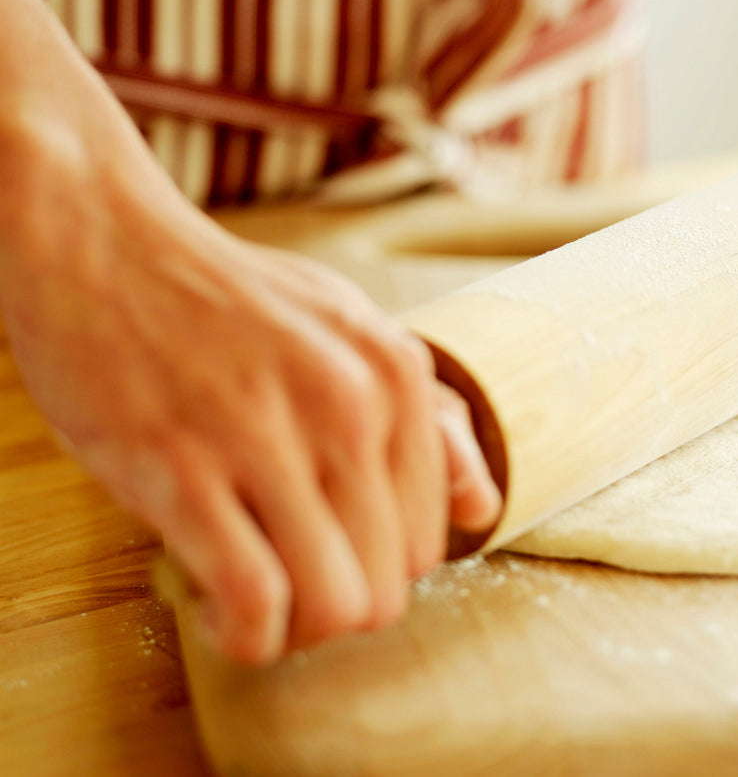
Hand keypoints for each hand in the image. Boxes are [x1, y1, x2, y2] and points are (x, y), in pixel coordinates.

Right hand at [2, 180, 500, 664]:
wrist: (108, 248)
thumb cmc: (232, 300)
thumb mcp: (351, 330)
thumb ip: (427, 419)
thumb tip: (480, 508)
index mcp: (394, 372)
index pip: (431, 536)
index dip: (381, 566)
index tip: (329, 549)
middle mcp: (348, 405)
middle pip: (389, 582)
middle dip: (340, 606)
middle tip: (288, 576)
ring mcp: (268, 437)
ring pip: (334, 605)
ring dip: (295, 631)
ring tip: (255, 595)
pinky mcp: (184, 472)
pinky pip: (254, 604)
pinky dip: (243, 636)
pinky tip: (213, 609)